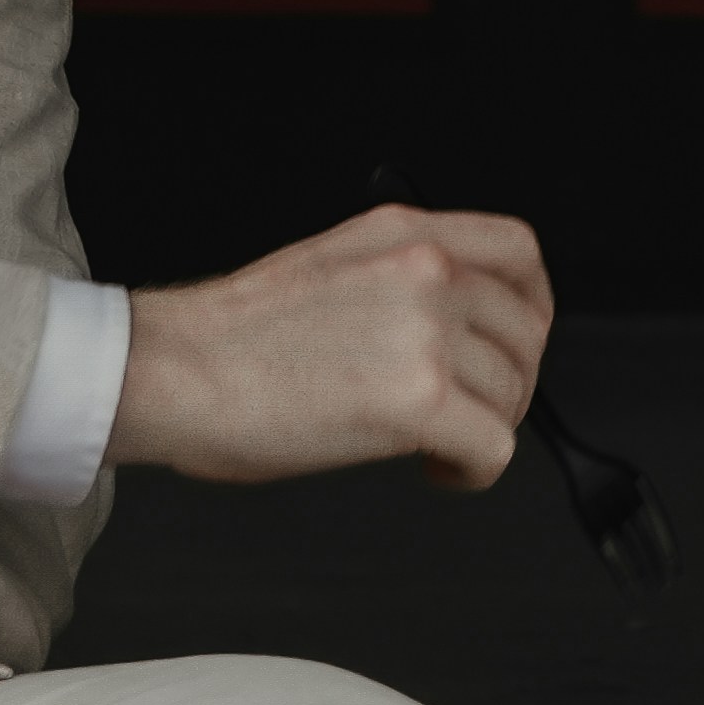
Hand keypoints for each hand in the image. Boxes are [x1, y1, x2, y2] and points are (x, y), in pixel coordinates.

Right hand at [107, 203, 548, 488]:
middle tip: (462, 413)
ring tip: (430, 445)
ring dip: (482, 428)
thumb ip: (402, 279)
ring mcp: (425, 330)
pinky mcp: (419, 399)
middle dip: (504, 383)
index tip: (514, 343)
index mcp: (403, 232)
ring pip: (512, 394)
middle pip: (524, 333)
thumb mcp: (333, 268)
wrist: (171, 370)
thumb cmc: (230, 338)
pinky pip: (496, 448)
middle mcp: (424, 269)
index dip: (532, 306)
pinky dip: (472, 471)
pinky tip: (434, 471)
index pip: (519, 250)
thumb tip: (455, 326)